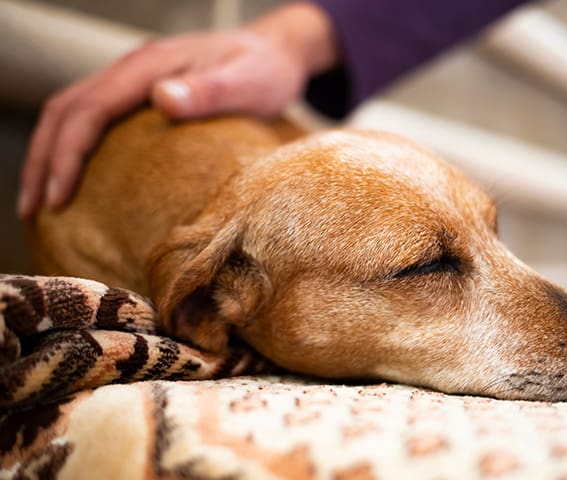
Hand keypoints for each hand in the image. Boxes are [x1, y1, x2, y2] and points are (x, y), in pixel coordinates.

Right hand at [17, 2, 337, 218]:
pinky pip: (91, 115)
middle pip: (66, 109)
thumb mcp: (247, 83)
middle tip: (33, 208)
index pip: (90, 110)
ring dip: (50, 153)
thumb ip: (209, 91)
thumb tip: (163, 98)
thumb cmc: (265, 72)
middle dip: (44, 159)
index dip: (67, 154)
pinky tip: (74, 175)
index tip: (58, 197)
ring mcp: (134, 78)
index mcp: (150, 66)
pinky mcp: (141, 91)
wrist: (275, 53)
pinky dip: (71, 145)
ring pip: (71, 111)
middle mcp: (134, 68)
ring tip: (41, 200)